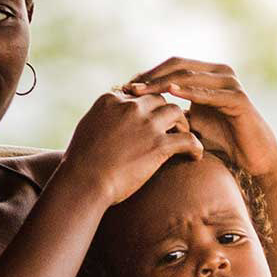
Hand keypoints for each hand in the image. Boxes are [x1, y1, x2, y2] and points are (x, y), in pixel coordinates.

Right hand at [61, 90, 202, 205]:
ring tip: (183, 139)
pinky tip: (195, 156)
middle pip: (159, 100)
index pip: (137, 94)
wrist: (84, 181)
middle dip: (166, 112)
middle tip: (173, 127)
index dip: (146, 107)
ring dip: (182, 124)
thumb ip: (103, 118)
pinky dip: (195, 147)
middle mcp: (130, 107)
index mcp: (111, 100)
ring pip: (176, 112)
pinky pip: (189, 139)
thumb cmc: (81, 162)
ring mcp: (146, 124)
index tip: (151, 119)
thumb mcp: (87, 128)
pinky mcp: (159, 144)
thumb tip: (109, 121)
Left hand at [122, 58, 276, 186]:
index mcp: (207, 74)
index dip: (147, 74)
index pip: (171, 66)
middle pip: (177, 66)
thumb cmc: (221, 142)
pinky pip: (207, 93)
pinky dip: (187, 93)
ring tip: (141, 92)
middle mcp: (219, 72)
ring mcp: (230, 83)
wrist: (253, 158)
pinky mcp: (238, 98)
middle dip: (150, 77)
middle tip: (128, 89)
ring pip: (189, 77)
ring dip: (162, 84)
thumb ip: (170, 111)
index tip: (125, 87)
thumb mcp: (189, 123)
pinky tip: (169, 95)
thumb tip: (135, 110)